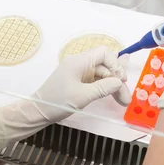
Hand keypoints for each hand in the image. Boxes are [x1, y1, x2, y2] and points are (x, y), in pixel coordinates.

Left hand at [0, 47, 129, 148]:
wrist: (38, 111)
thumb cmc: (57, 101)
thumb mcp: (82, 96)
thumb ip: (103, 88)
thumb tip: (119, 82)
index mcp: (78, 62)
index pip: (103, 53)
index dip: (115, 64)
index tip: (121, 80)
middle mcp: (80, 64)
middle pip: (105, 65)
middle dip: (117, 80)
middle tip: (125, 98)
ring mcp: (79, 72)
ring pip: (102, 74)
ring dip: (113, 86)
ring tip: (122, 100)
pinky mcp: (79, 81)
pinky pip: (96, 80)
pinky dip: (105, 88)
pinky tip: (114, 94)